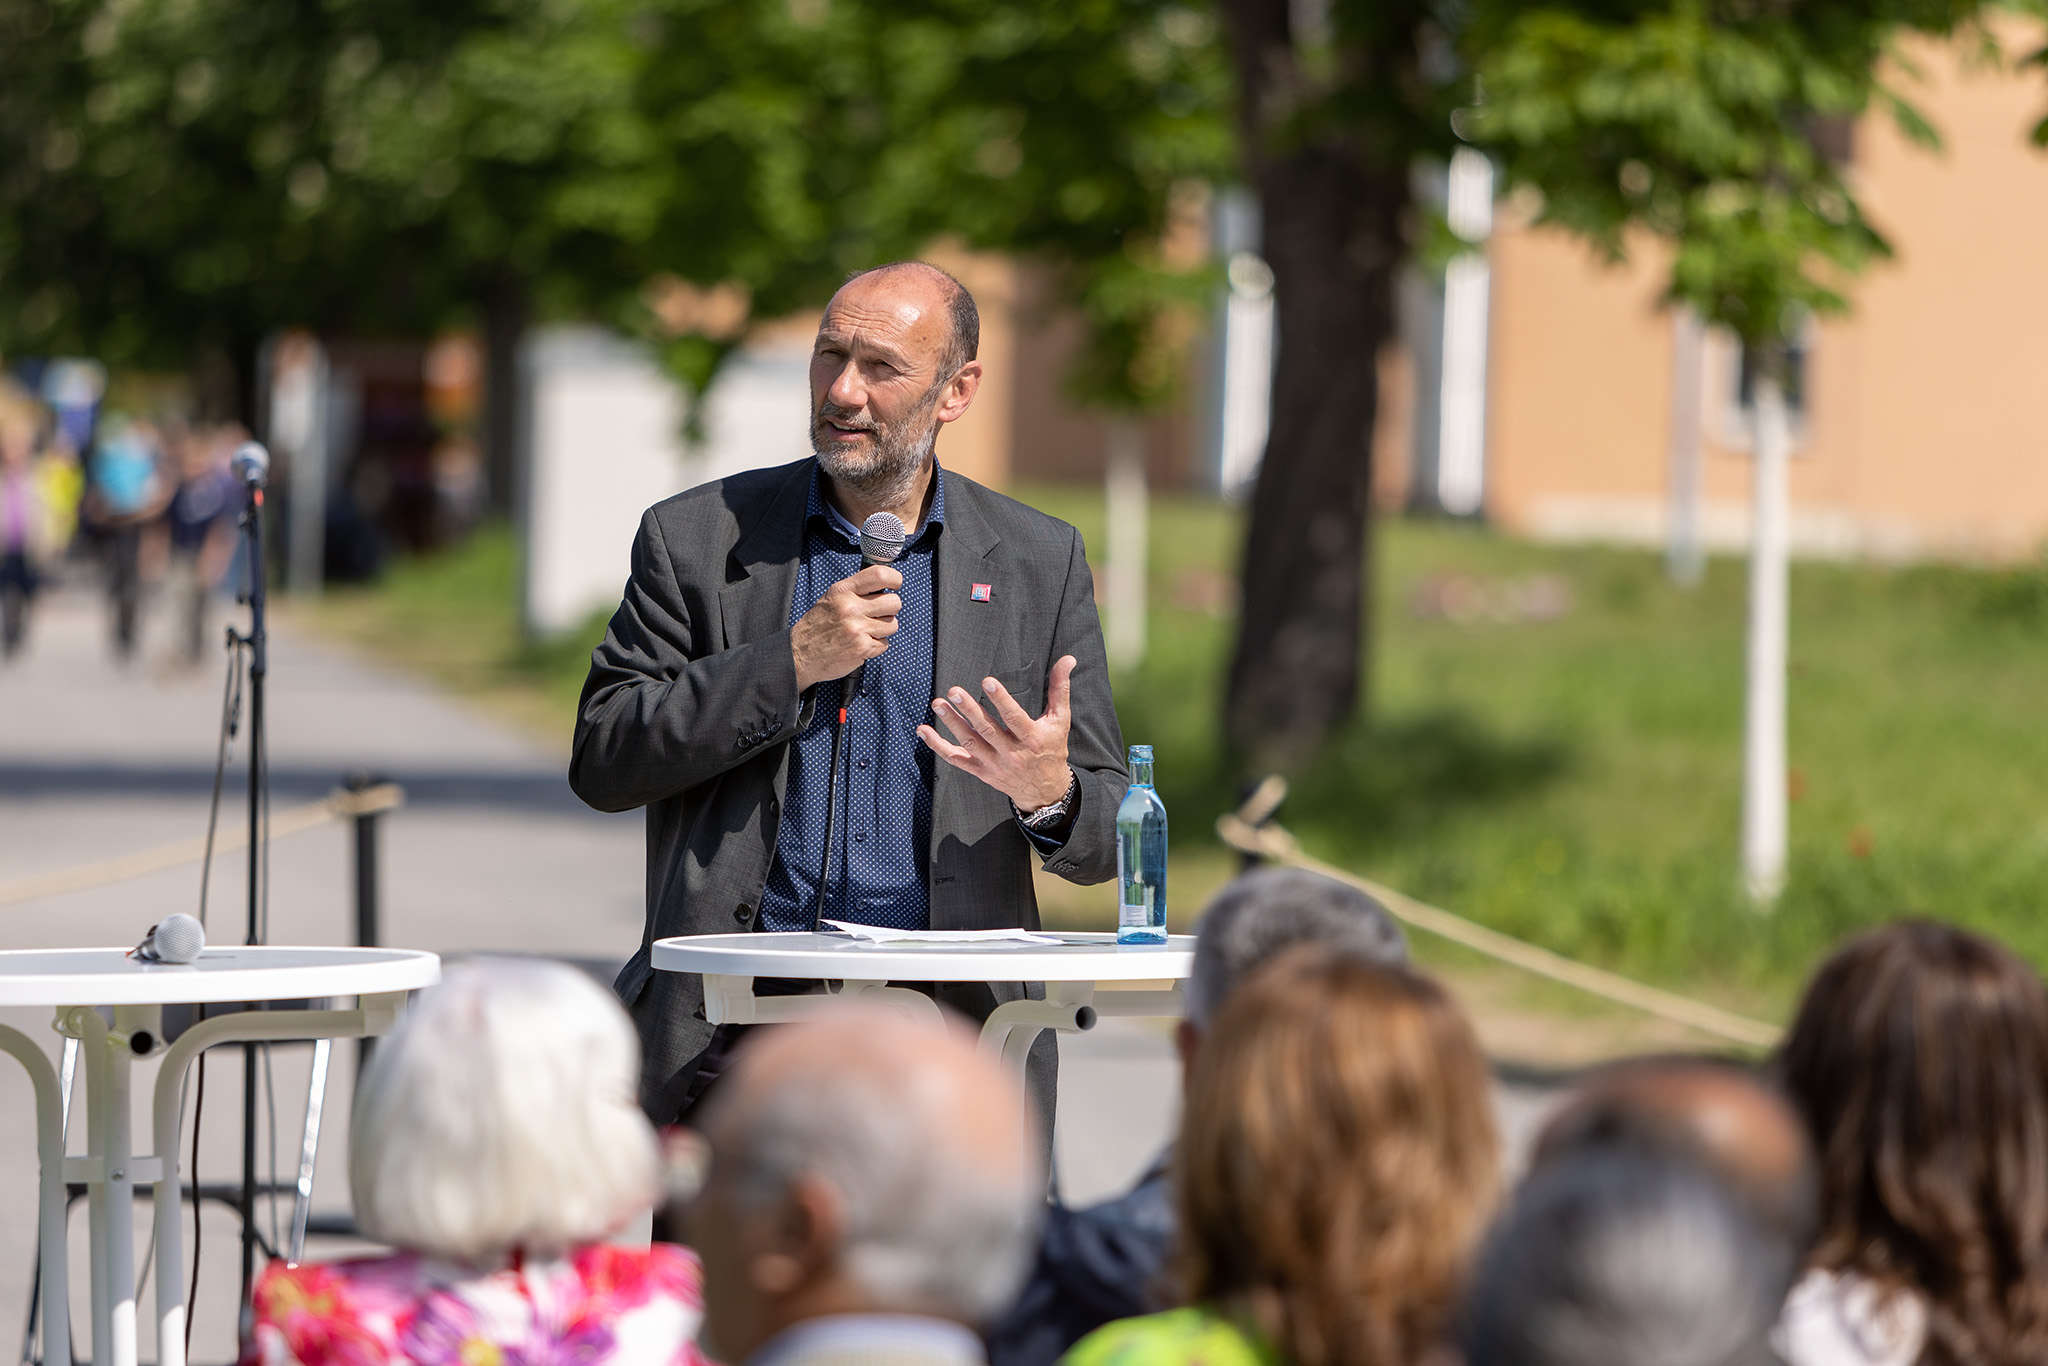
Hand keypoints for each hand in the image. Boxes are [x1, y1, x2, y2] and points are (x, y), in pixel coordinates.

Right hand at [792, 564, 902, 690]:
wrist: (800, 654)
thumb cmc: (818, 626)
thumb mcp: (831, 599)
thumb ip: (856, 590)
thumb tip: (885, 585)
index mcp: (843, 591)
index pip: (880, 575)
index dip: (895, 579)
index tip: (895, 585)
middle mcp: (850, 607)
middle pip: (894, 602)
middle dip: (890, 609)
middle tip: (877, 615)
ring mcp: (857, 628)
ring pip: (892, 624)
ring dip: (882, 629)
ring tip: (865, 631)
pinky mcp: (862, 648)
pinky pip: (884, 643)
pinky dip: (875, 646)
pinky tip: (860, 644)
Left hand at [918, 655, 1076, 810]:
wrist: (1045, 790)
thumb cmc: (1052, 749)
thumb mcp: (1060, 720)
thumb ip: (1059, 688)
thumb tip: (1067, 659)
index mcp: (1032, 738)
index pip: (1014, 718)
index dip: (1001, 700)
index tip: (987, 681)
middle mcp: (1012, 753)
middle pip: (988, 730)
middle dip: (970, 711)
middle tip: (954, 691)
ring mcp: (994, 764)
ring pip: (970, 743)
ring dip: (952, 724)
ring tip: (938, 704)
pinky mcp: (981, 771)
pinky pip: (956, 760)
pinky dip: (938, 747)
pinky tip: (924, 731)